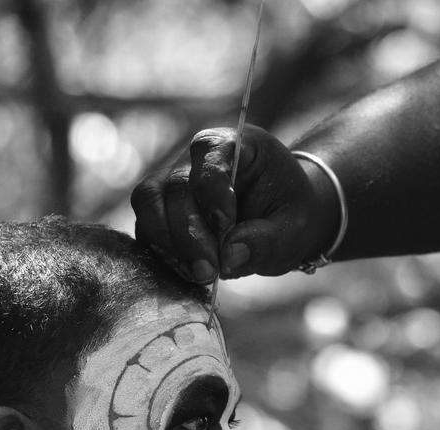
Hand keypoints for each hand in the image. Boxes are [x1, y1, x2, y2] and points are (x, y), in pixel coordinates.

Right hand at [132, 125, 334, 282]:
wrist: (277, 217)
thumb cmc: (287, 213)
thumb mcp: (293, 227)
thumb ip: (266, 240)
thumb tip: (229, 258)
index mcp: (232, 145)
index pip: (210, 163)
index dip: (214, 196)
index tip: (226, 228)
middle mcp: (193, 158)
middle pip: (175, 187)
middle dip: (189, 233)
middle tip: (210, 271)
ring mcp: (171, 181)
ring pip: (149, 203)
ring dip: (168, 244)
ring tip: (199, 274)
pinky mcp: (159, 210)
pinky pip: (146, 227)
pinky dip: (162, 252)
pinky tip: (186, 272)